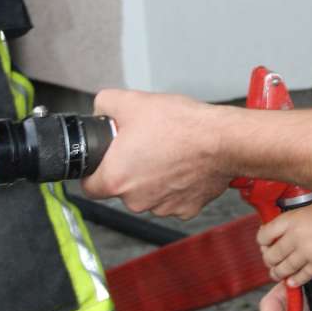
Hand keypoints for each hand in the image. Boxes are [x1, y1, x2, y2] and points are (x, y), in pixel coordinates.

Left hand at [84, 88, 231, 216]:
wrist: (223, 140)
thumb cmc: (181, 125)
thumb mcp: (131, 101)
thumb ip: (104, 105)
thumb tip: (100, 111)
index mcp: (116, 179)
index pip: (88, 186)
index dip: (94, 170)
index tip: (105, 160)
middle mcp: (136, 200)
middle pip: (122, 188)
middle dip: (129, 168)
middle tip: (144, 145)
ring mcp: (162, 208)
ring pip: (147, 194)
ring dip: (153, 177)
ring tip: (167, 151)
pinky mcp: (186, 209)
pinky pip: (172, 197)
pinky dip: (175, 184)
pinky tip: (182, 164)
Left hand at [258, 196, 311, 284]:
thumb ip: (300, 218)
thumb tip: (289, 224)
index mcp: (292, 217)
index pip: (263, 234)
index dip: (263, 242)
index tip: (267, 244)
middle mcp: (296, 235)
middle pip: (270, 255)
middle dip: (270, 260)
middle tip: (274, 262)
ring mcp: (308, 251)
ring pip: (283, 269)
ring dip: (279, 273)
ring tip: (280, 274)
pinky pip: (301, 277)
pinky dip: (295, 281)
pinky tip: (294, 281)